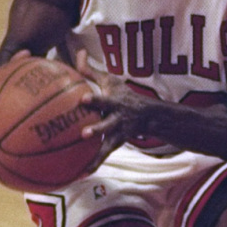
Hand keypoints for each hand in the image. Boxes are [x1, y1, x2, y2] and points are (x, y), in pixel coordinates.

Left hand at [74, 50, 157, 166]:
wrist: (147, 115)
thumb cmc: (122, 95)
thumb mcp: (110, 81)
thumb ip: (90, 69)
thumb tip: (78, 52)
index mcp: (113, 102)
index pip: (103, 99)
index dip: (94, 99)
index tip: (83, 99)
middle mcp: (116, 119)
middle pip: (107, 124)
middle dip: (98, 129)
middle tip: (84, 133)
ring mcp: (117, 133)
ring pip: (107, 144)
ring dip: (97, 153)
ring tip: (85, 166)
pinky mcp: (116, 144)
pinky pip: (103, 156)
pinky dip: (93, 164)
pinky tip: (80, 174)